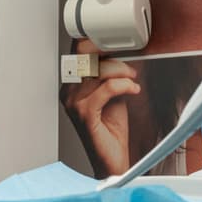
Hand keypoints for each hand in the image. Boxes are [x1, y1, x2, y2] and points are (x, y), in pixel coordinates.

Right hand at [60, 38, 140, 176]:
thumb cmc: (111, 131)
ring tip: (133, 78)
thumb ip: (110, 74)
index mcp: (72, 85)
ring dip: (122, 70)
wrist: (111, 161)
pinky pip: (106, 88)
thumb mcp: (112, 95)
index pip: (78, 51)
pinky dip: (124, 85)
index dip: (97, 41)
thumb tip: (123, 53)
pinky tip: (133, 89)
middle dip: (109, 51)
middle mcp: (69, 92)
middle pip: (85, 55)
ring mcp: (74, 103)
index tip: (118, 41)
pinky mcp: (85, 114)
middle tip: (128, 58)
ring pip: (98, 70)